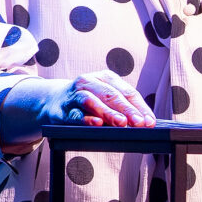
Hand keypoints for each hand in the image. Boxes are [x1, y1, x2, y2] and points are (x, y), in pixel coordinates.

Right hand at [6, 71, 158, 142]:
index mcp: (104, 77)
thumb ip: (123, 108)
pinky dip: (86, 119)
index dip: (139, 107)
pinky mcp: (61, 109)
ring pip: (91, 101)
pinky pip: (74, 114)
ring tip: (121, 123)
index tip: (149, 121)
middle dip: (126, 109)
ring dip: (107, 112)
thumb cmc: (87, 101)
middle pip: (110, 94)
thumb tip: (146, 122)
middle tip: (138, 122)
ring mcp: (73, 95)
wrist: (52, 100)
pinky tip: (96, 123)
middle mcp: (88, 82)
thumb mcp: (105, 97)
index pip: (126, 92)